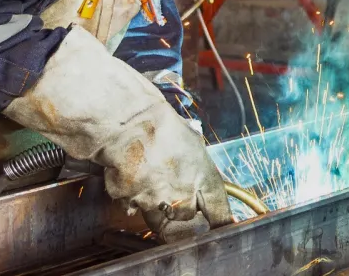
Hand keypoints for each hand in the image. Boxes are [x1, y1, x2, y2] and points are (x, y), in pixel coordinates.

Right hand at [98, 103, 233, 237]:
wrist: (128, 123)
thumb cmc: (160, 125)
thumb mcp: (192, 142)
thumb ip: (197, 165)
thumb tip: (197, 171)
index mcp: (203, 177)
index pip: (219, 211)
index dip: (220, 221)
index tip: (220, 226)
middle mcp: (183, 194)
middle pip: (187, 215)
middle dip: (181, 205)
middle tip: (170, 185)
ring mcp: (156, 201)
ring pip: (160, 216)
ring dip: (156, 204)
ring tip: (149, 178)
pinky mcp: (132, 202)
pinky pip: (133, 208)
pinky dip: (131, 198)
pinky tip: (131, 178)